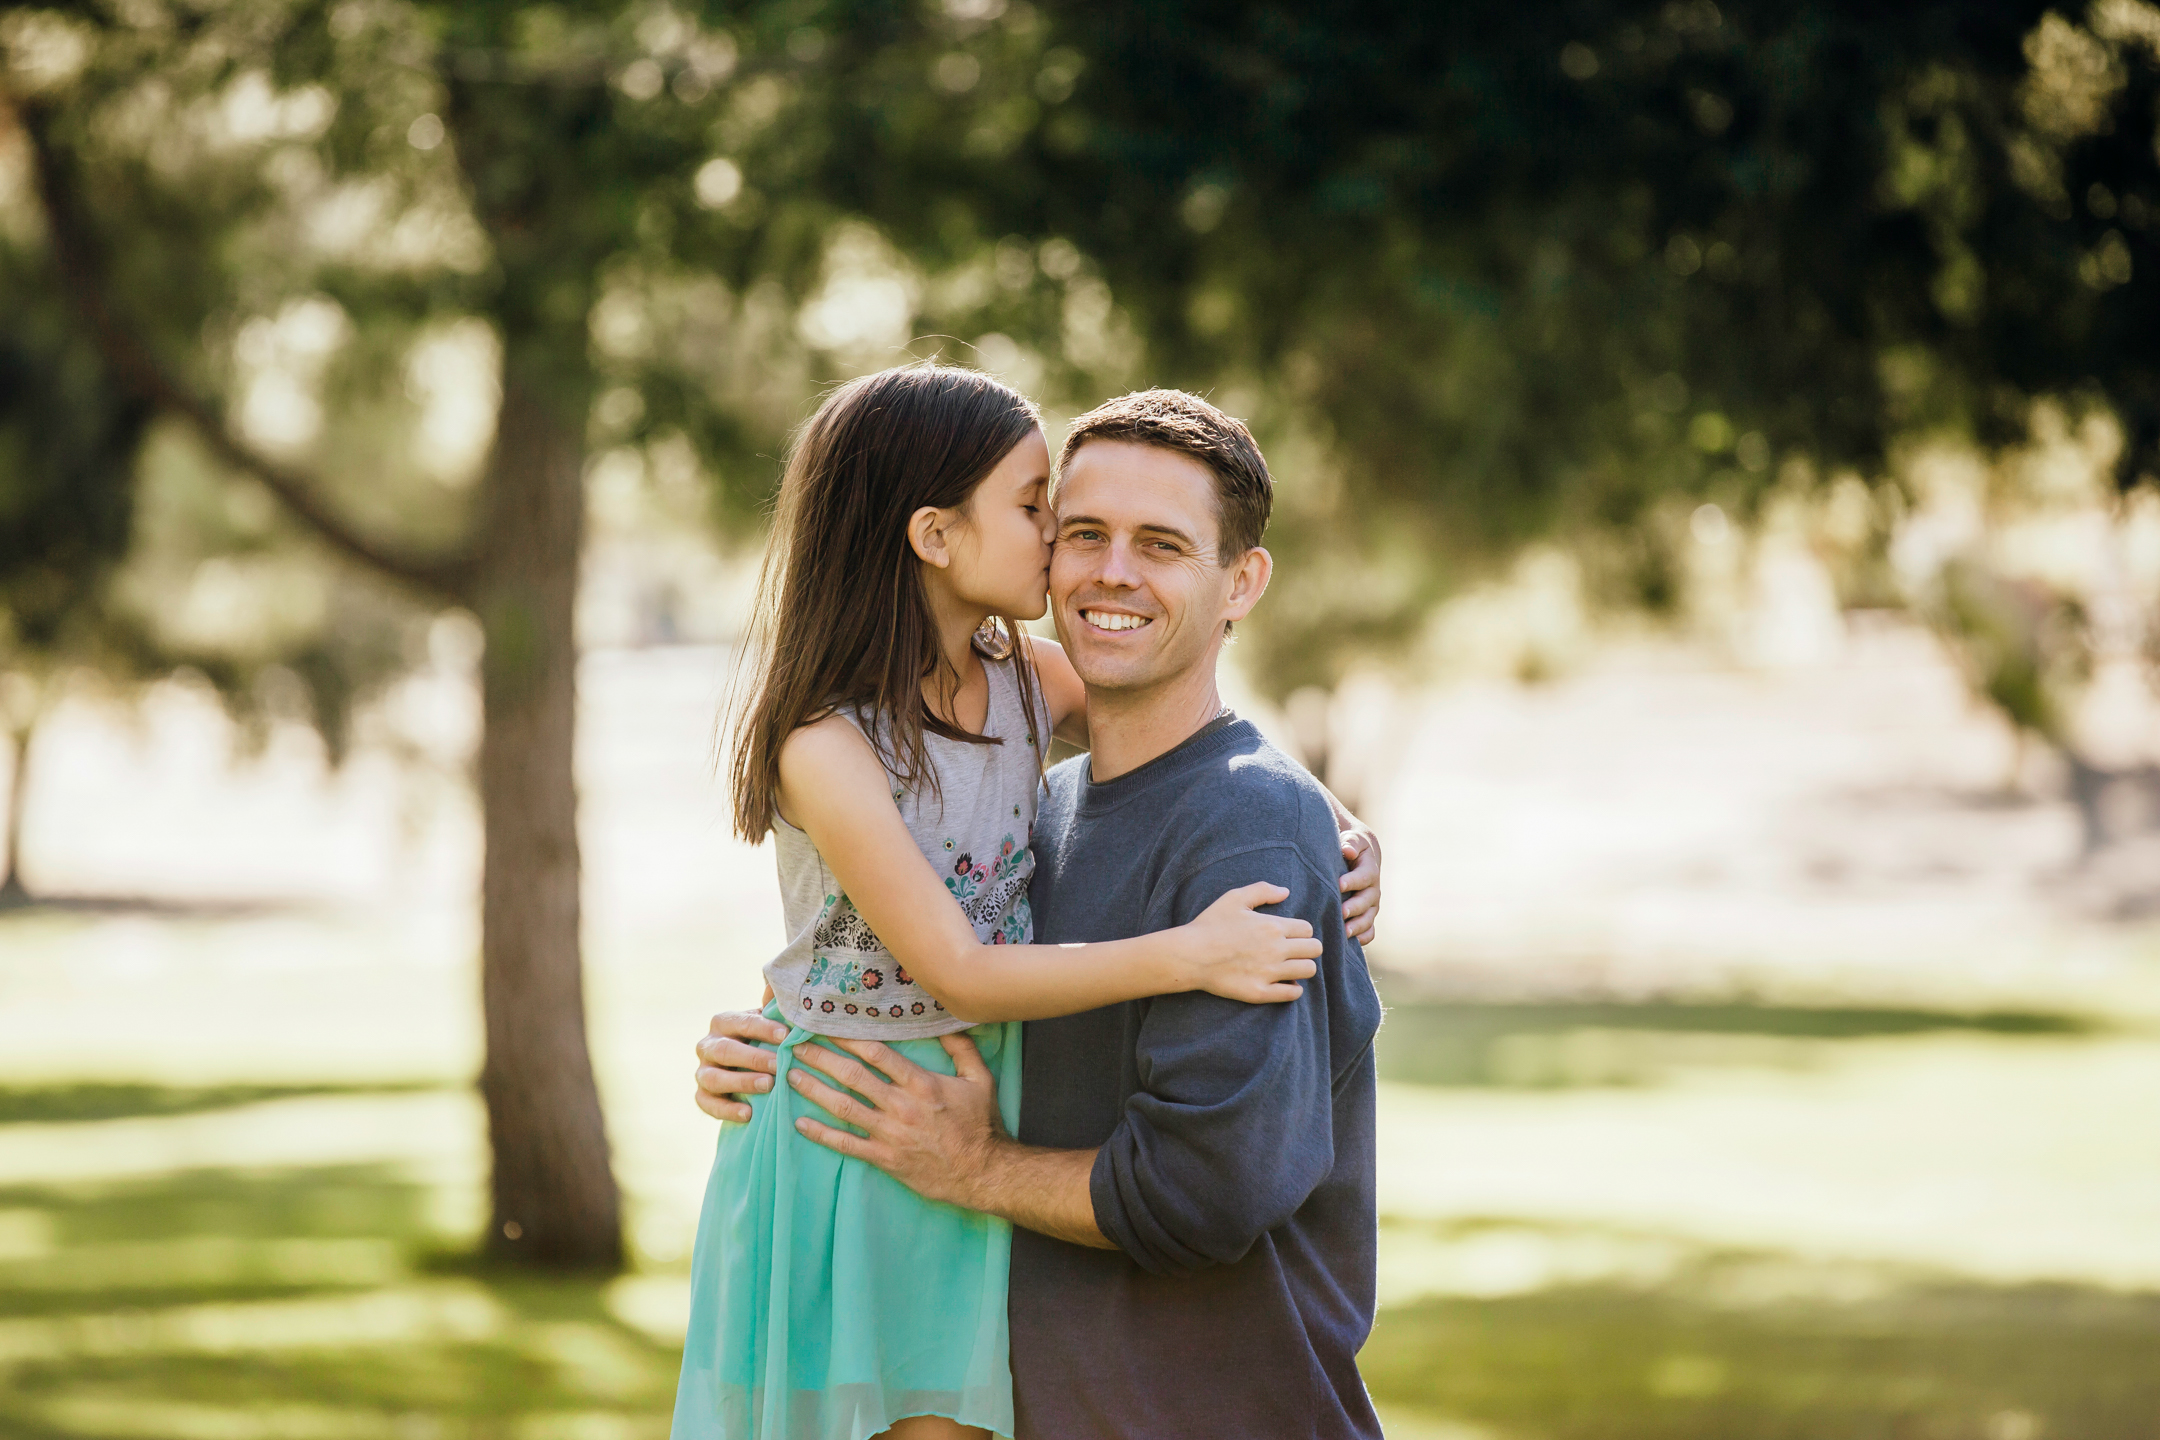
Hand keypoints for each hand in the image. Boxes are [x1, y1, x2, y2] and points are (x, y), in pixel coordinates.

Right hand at [693, 1008, 788, 1122]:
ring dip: (741, 1082)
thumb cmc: (765, 1041)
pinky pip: (707, 1104)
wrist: (749, 1070)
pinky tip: (748, 1114)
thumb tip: (781, 990)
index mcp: (723, 1022)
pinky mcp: (701, 1095)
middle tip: (779, 1064)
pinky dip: (727, 1110)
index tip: (786, 1035)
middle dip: (754, 1058)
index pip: (741, 1022)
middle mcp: (707, 1045)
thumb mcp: (769, 1023)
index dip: (763, 1028)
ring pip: (714, 1078)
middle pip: (725, 1050)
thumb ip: (775, 1008)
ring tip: (769, 1086)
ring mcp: (701, 1071)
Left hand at [785, 1034, 1003, 1207]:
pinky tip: (800, 1124)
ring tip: (790, 1076)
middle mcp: (901, 1105)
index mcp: (921, 1083)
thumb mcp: (981, 1079)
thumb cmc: (981, 1125)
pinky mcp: (885, 1158)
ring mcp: (890, 1133)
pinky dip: (821, 1134)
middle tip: (795, 1045)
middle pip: (852, 1076)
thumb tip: (947, 1022)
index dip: (848, 1038)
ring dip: (814, 1090)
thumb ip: (962, 1049)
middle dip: (821, 1058)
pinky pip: (847, 1145)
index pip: (876, 1054)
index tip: (827, 1026)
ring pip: (843, 1107)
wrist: (983, 1172)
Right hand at [1183, 882, 1321, 1003]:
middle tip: (1293, 951)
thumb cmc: (1209, 925)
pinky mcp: (1260, 992)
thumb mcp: (1234, 898)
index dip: (1300, 931)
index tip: (1289, 935)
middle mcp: (1276, 949)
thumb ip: (1262, 890)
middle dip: (1307, 948)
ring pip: (1308, 970)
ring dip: (1302, 968)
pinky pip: (1293, 993)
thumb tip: (1285, 891)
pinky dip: (1293, 989)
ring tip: (1289, 967)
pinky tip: (1283, 983)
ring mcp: (1269, 972)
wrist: (1189, 955)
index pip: (1308, 929)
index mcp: (1272, 926)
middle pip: (1315, 949)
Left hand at [1339, 824, 1381, 944]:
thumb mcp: (1351, 839)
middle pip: (1367, 900)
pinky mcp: (1367, 916)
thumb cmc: (1350, 846)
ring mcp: (1371, 905)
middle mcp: (1373, 889)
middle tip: (1341, 912)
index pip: (1364, 876)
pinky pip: (1370, 931)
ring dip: (1358, 926)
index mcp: (1369, 869)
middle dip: (1355, 907)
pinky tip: (1352, 944)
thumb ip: (1350, 843)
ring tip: (1345, 933)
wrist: (1360, 856)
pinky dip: (1363, 937)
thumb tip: (1348, 849)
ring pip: (1369, 918)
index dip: (1353, 881)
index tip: (1339, 884)